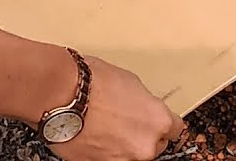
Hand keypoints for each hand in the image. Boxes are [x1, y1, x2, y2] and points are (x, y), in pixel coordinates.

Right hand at [49, 56, 185, 160]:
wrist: (60, 94)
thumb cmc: (92, 82)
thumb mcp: (130, 82)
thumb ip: (143, 103)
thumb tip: (141, 109)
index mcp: (159, 121)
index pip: (175, 129)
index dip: (162, 123)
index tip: (154, 121)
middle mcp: (145, 146)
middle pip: (153, 145)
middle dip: (141, 134)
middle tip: (122, 120)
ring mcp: (122, 160)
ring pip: (130, 154)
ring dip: (121, 144)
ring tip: (102, 126)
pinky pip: (107, 158)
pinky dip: (102, 150)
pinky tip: (91, 133)